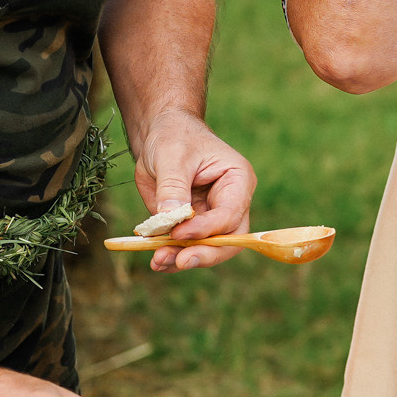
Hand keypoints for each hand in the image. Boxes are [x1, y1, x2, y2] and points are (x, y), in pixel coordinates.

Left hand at [133, 108, 255, 272]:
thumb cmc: (174, 137)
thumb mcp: (172, 157)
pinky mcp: (192, 225)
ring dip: (184, 258)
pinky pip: (188, 247)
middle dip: (204, 253)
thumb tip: (171, 219)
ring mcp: (212, 216)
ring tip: (159, 262)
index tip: (177, 234)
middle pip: (229, 239)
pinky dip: (173, 257)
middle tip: (179, 261)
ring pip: (209, 248)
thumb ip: (173, 188)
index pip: (230, 214)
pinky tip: (158, 262)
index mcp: (238, 181)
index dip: (206, 229)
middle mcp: (231, 203)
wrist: (160, 135)